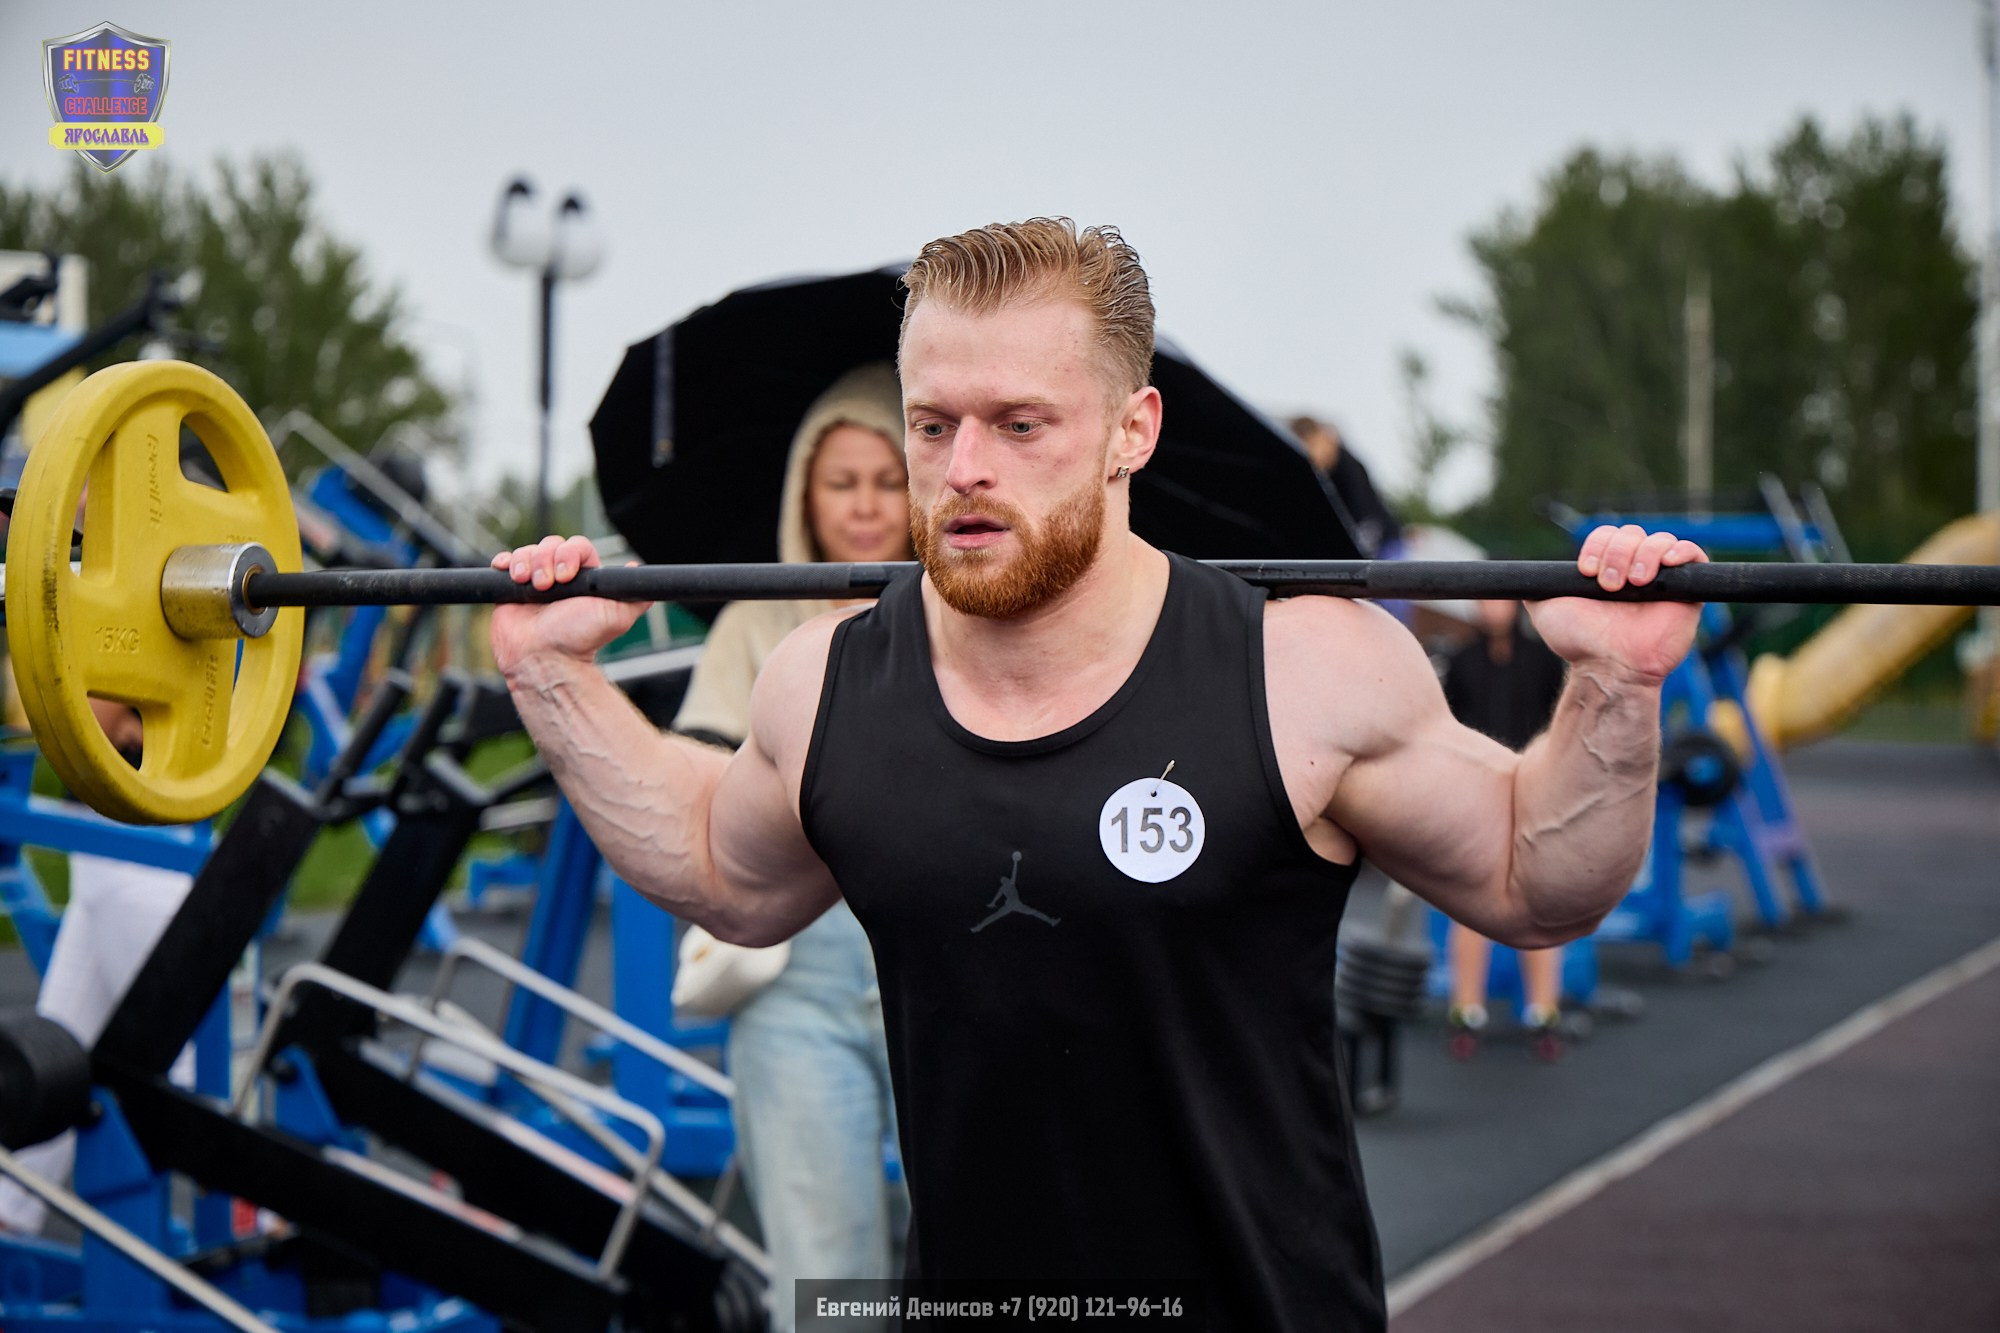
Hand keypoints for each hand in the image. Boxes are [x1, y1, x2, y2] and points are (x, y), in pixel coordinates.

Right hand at [488, 535, 650, 676]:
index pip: (578, 546)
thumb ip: (636, 595)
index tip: (567, 574)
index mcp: (585, 579)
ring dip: (525, 562)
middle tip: (547, 585)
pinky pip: (506, 563)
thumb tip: (638, 570)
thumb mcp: (617, 616)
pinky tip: (509, 573)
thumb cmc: (579, 641)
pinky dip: (505, 562)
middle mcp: (560, 578)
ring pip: (527, 552)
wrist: (545, 660)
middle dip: (545, 559)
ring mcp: (534, 583)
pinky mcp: (511, 590)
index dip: (570, 553)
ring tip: (528, 584)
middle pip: (550, 545)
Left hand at [1525, 525, 1707, 684]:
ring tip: (1634, 584)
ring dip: (1643, 555)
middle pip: (1632, 533)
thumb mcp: (1545, 608)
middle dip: (1617, 553)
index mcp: (1606, 568)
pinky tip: (1668, 562)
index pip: (1606, 534)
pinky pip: (1695, 554)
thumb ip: (1535, 585)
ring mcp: (1663, 578)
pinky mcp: (1689, 590)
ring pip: (1659, 540)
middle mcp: (1634, 568)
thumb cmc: (1579, 642)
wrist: (1608, 667)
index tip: (1587, 572)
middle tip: (1609, 585)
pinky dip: (1682, 550)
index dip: (1597, 546)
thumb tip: (1519, 574)